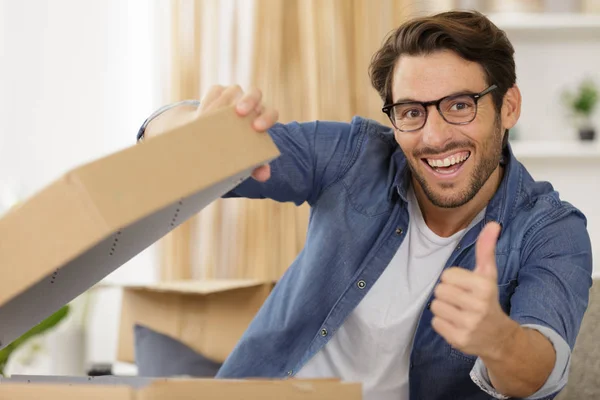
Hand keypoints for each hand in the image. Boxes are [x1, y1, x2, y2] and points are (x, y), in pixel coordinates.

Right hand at [198, 85, 276, 181]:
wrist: (211, 136)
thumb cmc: (235, 146)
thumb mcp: (245, 156)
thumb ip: (257, 166)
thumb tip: (264, 175)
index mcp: (262, 118)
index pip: (271, 113)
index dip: (267, 118)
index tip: (256, 128)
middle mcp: (252, 103)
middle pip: (255, 93)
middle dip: (249, 101)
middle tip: (239, 112)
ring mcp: (235, 94)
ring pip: (233, 92)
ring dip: (223, 104)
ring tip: (211, 119)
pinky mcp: (218, 90)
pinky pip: (215, 91)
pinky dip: (209, 101)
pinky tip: (202, 116)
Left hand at [431, 222, 516, 358]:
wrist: (500, 337)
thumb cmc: (488, 299)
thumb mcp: (488, 274)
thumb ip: (486, 249)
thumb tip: (493, 223)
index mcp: (484, 286)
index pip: (446, 275)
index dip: (453, 279)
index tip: (466, 287)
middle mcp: (478, 306)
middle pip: (439, 291)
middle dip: (448, 294)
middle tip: (461, 300)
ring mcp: (468, 325)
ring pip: (435, 306)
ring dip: (444, 308)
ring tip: (459, 312)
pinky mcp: (459, 340)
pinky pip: (435, 323)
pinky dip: (443, 323)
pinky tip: (457, 324)